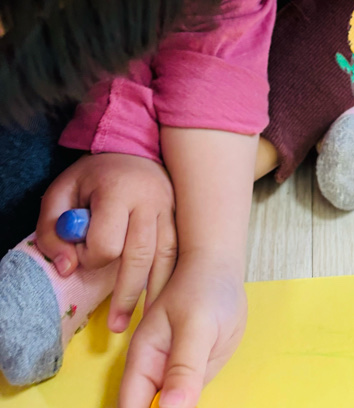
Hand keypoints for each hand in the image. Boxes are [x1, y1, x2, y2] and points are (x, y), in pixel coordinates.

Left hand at [36, 152, 176, 331]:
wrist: (133, 148)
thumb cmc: (94, 175)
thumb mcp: (61, 193)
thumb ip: (53, 230)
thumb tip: (67, 267)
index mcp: (118, 190)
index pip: (107, 242)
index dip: (90, 257)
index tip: (80, 254)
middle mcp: (150, 198)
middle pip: (140, 256)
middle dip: (126, 294)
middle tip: (116, 325)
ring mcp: (170, 207)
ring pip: (166, 258)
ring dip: (154, 293)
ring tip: (143, 321)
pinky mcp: (180, 215)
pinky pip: (179, 252)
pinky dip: (170, 277)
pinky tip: (162, 297)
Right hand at [119, 251, 247, 407]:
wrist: (221, 268)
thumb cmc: (205, 287)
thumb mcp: (197, 325)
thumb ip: (184, 367)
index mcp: (144, 359)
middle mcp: (153, 370)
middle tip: (188, 401)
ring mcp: (173, 372)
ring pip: (169, 407)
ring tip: (193, 392)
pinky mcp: (192, 373)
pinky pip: (187, 400)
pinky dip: (193, 404)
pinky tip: (200, 402)